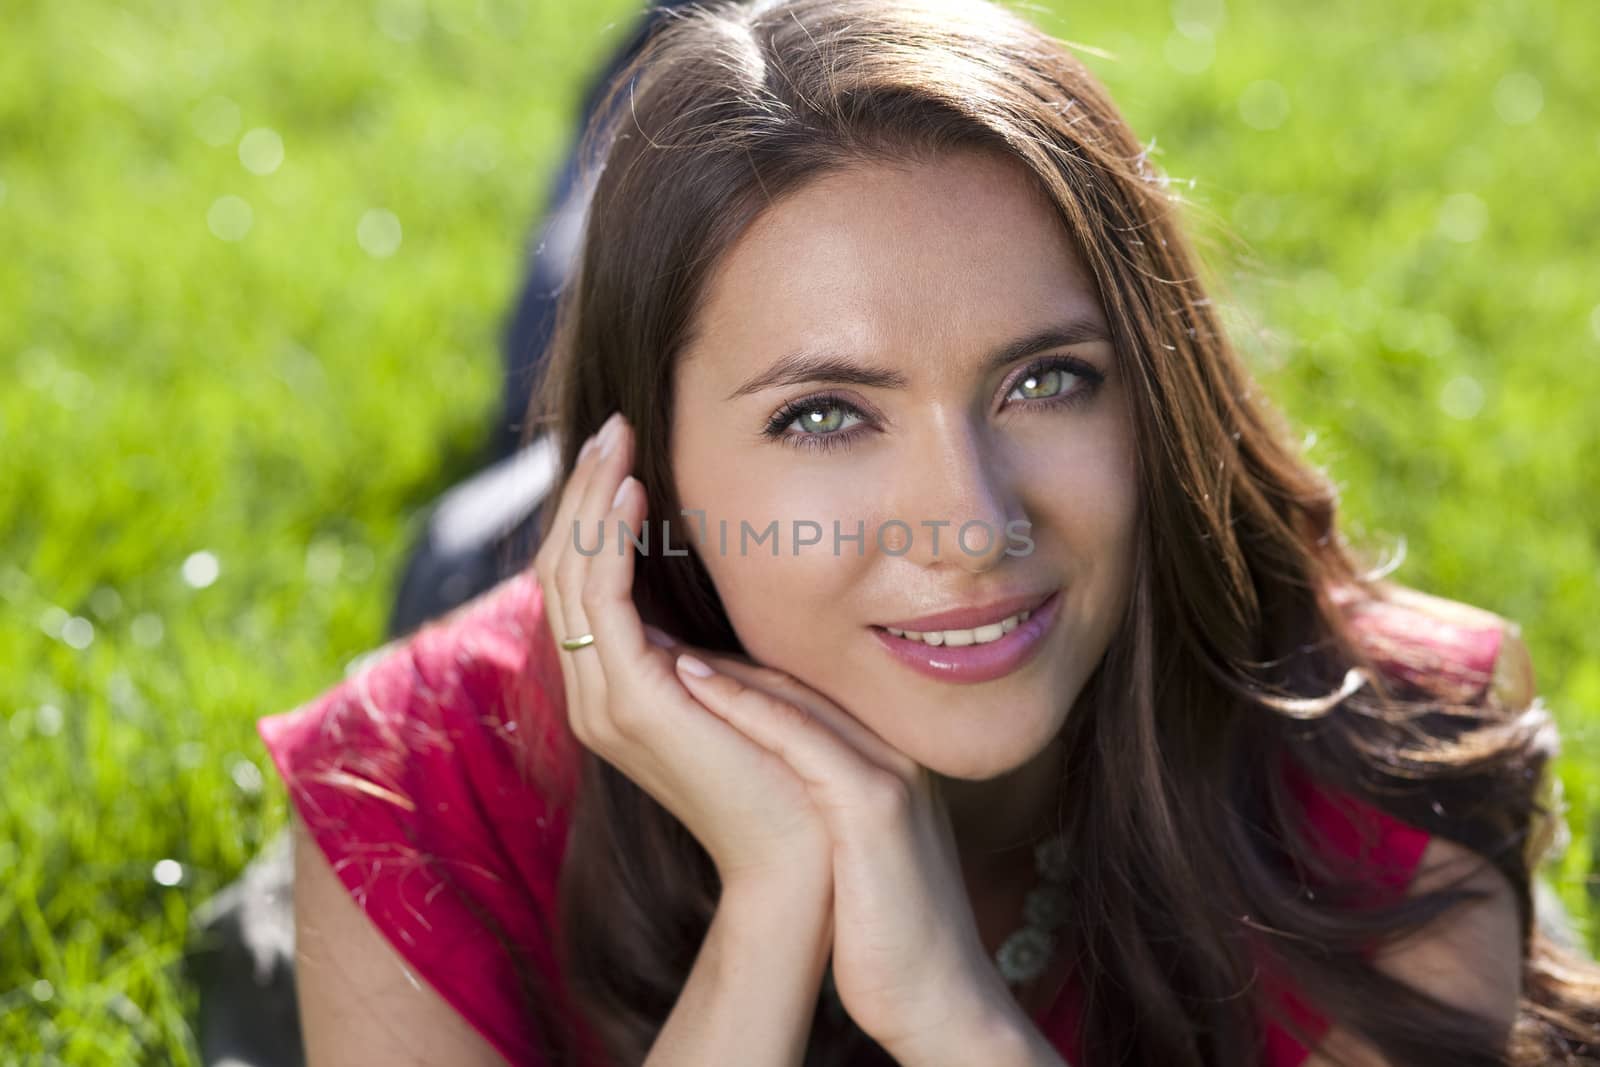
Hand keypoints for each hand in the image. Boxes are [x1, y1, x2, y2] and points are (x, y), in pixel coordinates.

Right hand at [531, 411, 832, 893]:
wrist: (802, 860)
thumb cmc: (787, 773)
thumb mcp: (739, 689)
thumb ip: (708, 645)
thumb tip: (712, 583)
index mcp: (615, 690)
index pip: (579, 584)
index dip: (590, 516)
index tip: (619, 453)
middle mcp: (594, 695)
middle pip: (560, 570)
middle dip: (581, 494)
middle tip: (611, 429)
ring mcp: (604, 703)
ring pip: (569, 576)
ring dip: (589, 502)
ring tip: (615, 441)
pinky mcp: (632, 705)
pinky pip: (600, 603)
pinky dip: (608, 543)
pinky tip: (631, 495)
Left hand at [664, 629, 1032, 1063]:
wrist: (940, 997)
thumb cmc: (884, 935)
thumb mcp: (853, 854)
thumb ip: (822, 808)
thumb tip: (762, 793)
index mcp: (884, 760)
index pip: (799, 697)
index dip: (732, 673)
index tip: (670, 656)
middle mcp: (890, 751)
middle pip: (794, 683)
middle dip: (720, 655)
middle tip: (653, 629)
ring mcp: (888, 771)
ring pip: (793, 698)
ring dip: (718, 665)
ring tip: (653, 634)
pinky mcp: (875, 804)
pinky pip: (800, 737)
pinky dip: (742, 704)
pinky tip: (688, 680)